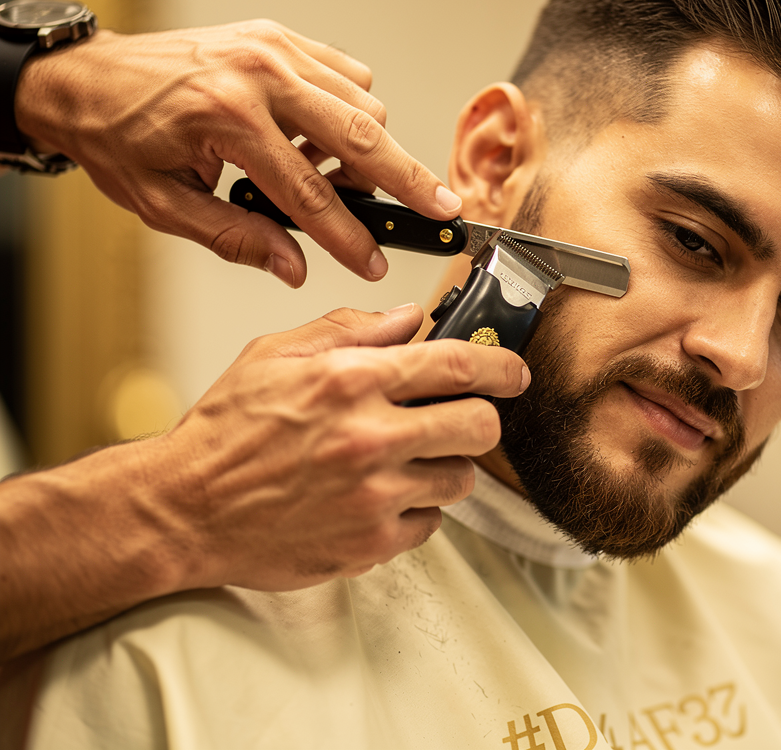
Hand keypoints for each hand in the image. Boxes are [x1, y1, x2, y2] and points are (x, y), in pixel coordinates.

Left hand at [14, 21, 461, 285]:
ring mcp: (274, 49)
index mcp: (228, 118)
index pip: (308, 194)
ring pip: (362, 104)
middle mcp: (259, 74)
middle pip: (362, 136)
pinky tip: (319, 139)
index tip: (373, 262)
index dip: (346, 238)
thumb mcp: (164, 205)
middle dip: (408, 181)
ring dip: (363, 150)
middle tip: (443, 210)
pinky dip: (349, 111)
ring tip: (331, 179)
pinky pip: (346, 76)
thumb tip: (293, 264)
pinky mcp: (280, 39)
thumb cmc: (117, 136)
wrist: (87, 78)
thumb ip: (236, 238)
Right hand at [157, 303, 528, 588]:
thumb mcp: (277, 355)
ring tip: (405, 461)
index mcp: (350, 382)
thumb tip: (408, 317)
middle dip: (481, 418)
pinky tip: (381, 497)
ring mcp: (374, 495)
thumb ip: (350, 331)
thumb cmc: (225, 433)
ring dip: (444, 466)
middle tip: (463, 418)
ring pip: (460, 479)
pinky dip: (415, 509)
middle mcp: (369, 437)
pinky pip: (429, 524)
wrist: (186, 508)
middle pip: (479, 425)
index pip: (456, 366)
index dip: (500, 366)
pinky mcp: (370, 543)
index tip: (514, 371)